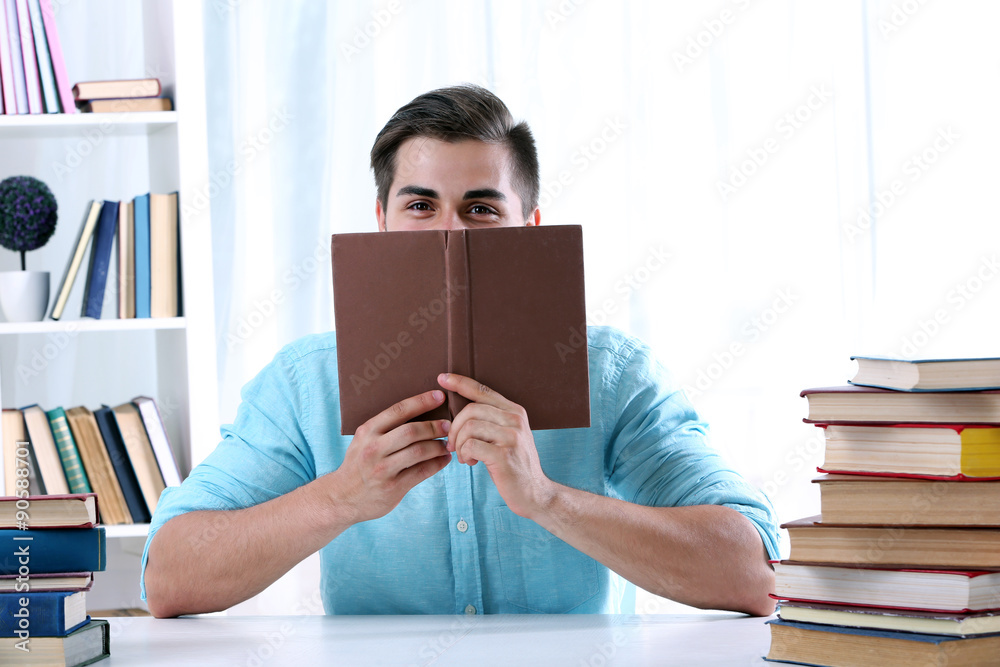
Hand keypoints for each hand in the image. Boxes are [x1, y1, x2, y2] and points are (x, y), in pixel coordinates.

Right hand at [331, 390, 450, 522]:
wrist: (342, 497)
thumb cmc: (359, 463)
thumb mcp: (363, 440)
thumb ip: (384, 428)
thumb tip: (420, 411)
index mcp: (367, 431)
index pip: (398, 411)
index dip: (421, 402)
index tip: (439, 396)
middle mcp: (373, 449)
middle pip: (411, 431)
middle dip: (434, 426)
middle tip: (448, 425)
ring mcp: (383, 469)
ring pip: (419, 452)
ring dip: (438, 446)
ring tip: (447, 444)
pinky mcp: (392, 488)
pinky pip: (422, 472)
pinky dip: (437, 464)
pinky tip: (444, 459)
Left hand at [438, 373, 555, 518]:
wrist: (535, 493)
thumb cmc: (514, 465)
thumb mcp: (508, 437)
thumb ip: (490, 421)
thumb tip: (460, 414)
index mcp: (515, 411)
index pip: (483, 390)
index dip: (460, 383)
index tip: (443, 378)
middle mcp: (515, 419)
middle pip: (471, 410)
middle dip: (454, 428)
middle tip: (453, 445)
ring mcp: (512, 436)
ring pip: (469, 427)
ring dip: (459, 443)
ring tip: (464, 456)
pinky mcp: (504, 455)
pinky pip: (471, 445)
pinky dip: (464, 454)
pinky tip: (471, 462)